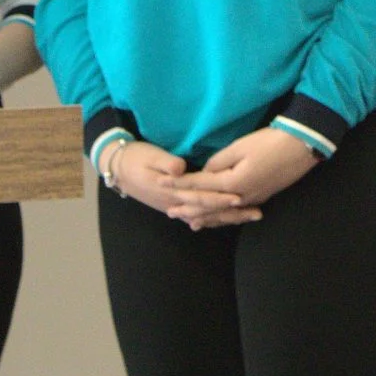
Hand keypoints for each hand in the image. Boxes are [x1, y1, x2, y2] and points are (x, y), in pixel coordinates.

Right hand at [109, 141, 259, 227]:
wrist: (118, 168)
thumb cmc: (136, 157)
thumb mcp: (150, 155)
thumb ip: (166, 163)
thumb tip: (181, 169)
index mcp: (171, 191)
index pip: (201, 197)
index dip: (221, 197)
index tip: (240, 197)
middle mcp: (175, 203)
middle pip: (209, 211)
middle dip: (233, 212)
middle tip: (257, 212)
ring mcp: (175, 206)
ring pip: (206, 216)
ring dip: (228, 217)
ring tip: (250, 216)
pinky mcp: (174, 205)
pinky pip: (198, 215)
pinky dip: (214, 219)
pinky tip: (226, 220)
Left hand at [170, 128, 316, 227]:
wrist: (302, 147)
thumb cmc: (270, 142)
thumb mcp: (241, 147)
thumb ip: (219, 162)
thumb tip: (205, 172)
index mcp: (231, 183)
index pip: (198, 185)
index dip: (178, 184)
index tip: (160, 183)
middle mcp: (239, 197)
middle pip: (208, 204)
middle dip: (187, 206)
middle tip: (168, 211)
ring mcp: (251, 199)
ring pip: (221, 213)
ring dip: (203, 217)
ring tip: (188, 222)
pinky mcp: (260, 197)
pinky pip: (234, 213)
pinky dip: (222, 217)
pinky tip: (219, 219)